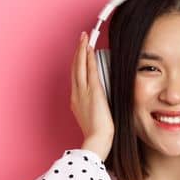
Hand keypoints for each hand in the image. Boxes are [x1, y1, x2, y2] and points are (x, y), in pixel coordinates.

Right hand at [71, 31, 113, 157]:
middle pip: (75, 68)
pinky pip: (89, 70)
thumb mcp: (94, 118)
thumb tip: (103, 103)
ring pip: (80, 66)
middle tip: (81, 39)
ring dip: (82, 50)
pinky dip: (88, 58)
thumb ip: (97, 107)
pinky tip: (90, 48)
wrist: (97, 141)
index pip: (77, 78)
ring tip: (84, 38)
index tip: (81, 54)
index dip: (78, 63)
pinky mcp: (93, 92)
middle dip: (78, 52)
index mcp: (76, 101)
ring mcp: (82, 92)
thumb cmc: (98, 134)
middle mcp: (76, 94)